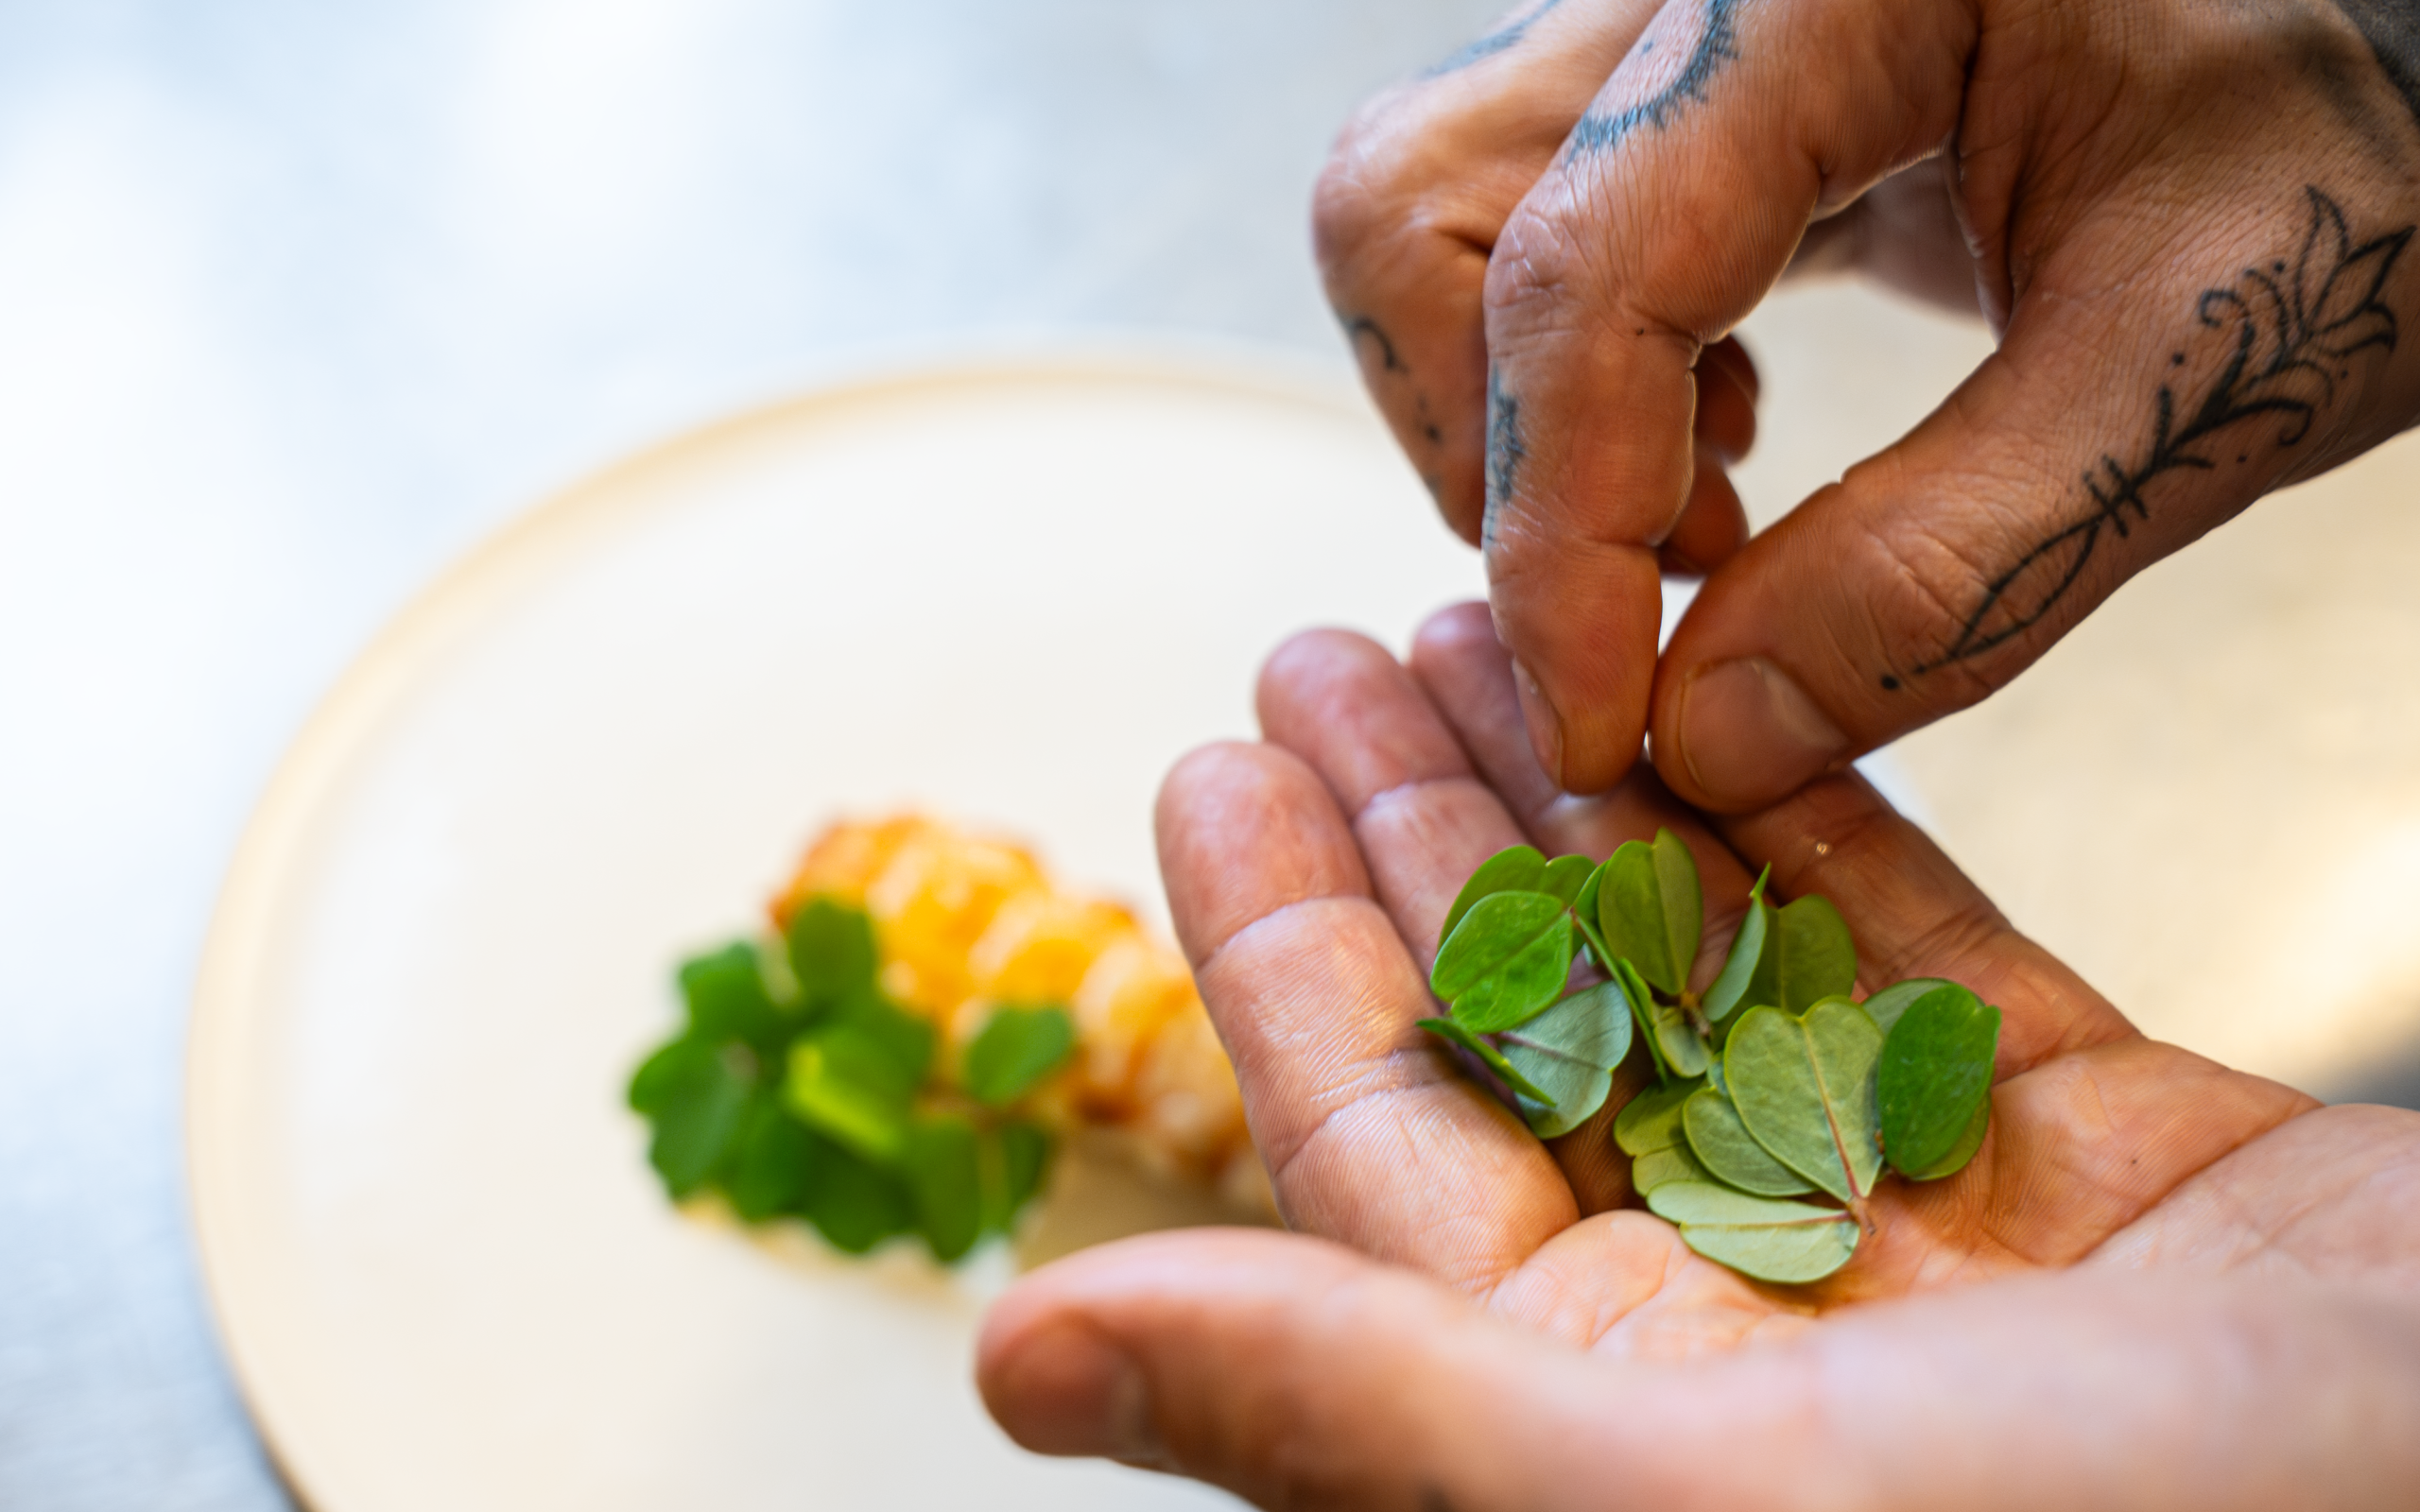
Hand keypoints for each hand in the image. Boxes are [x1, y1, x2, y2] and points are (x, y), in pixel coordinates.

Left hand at [976, 603, 2419, 1510]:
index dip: (1281, 952)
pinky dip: (1799, 815)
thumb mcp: (1679, 1494)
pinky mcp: (2085, 1146)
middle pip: (1522, 1030)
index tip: (1204, 770)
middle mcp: (1743, 1333)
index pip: (1385, 1148)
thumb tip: (1016, 1355)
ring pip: (1696, 966)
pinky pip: (1897, 945)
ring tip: (1472, 621)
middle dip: (1412, 831)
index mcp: (1601, 1419)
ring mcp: (1916, 1233)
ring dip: (1583, 791)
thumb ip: (1356, 1407)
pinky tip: (1701, 684)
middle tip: (1310, 650)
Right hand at [1315, 0, 2419, 801]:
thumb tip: (1701, 740)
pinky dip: (1563, 399)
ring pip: (1422, 225)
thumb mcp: (2201, 367)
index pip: (1590, 263)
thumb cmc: (2334, 180)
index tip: (1603, 727)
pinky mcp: (1673, 110)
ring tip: (1699, 537)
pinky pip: (1508, 244)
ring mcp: (1666, 38)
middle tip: (1641, 613)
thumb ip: (1961, 563)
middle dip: (1489, 456)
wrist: (2364, 67)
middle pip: (1415, 209)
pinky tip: (1720, 465)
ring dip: (1508, 433)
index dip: (1563, 523)